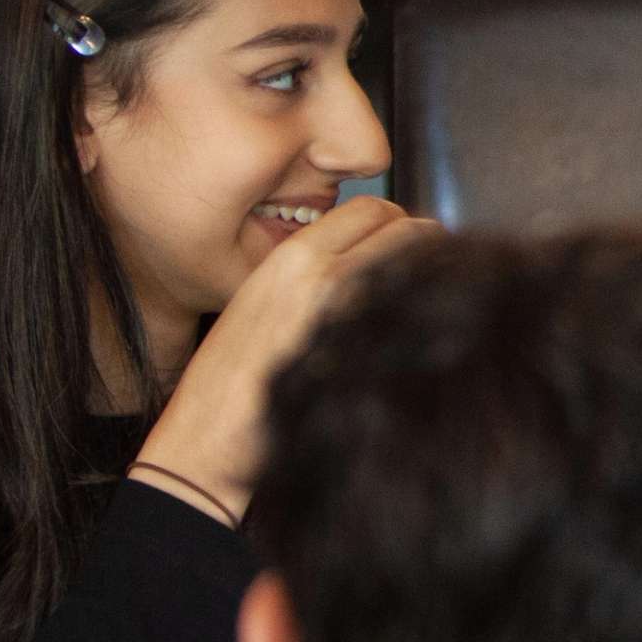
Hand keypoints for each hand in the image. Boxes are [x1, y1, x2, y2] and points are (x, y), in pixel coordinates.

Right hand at [134, 196, 437, 513]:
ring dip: (432, 270)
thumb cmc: (227, 378)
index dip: (391, 220)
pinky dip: (429, 312)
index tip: (397, 236)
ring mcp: (350, 314)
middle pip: (405, 227)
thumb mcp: (257, 302)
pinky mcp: (370, 352)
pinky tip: (423, 332)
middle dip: (420, 240)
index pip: (369, 207)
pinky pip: (420, 313)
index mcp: (291, 258)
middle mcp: (324, 276)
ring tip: (429, 291)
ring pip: (421, 263)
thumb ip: (305, 274)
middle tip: (424, 262)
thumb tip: (354, 259)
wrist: (210, 433)